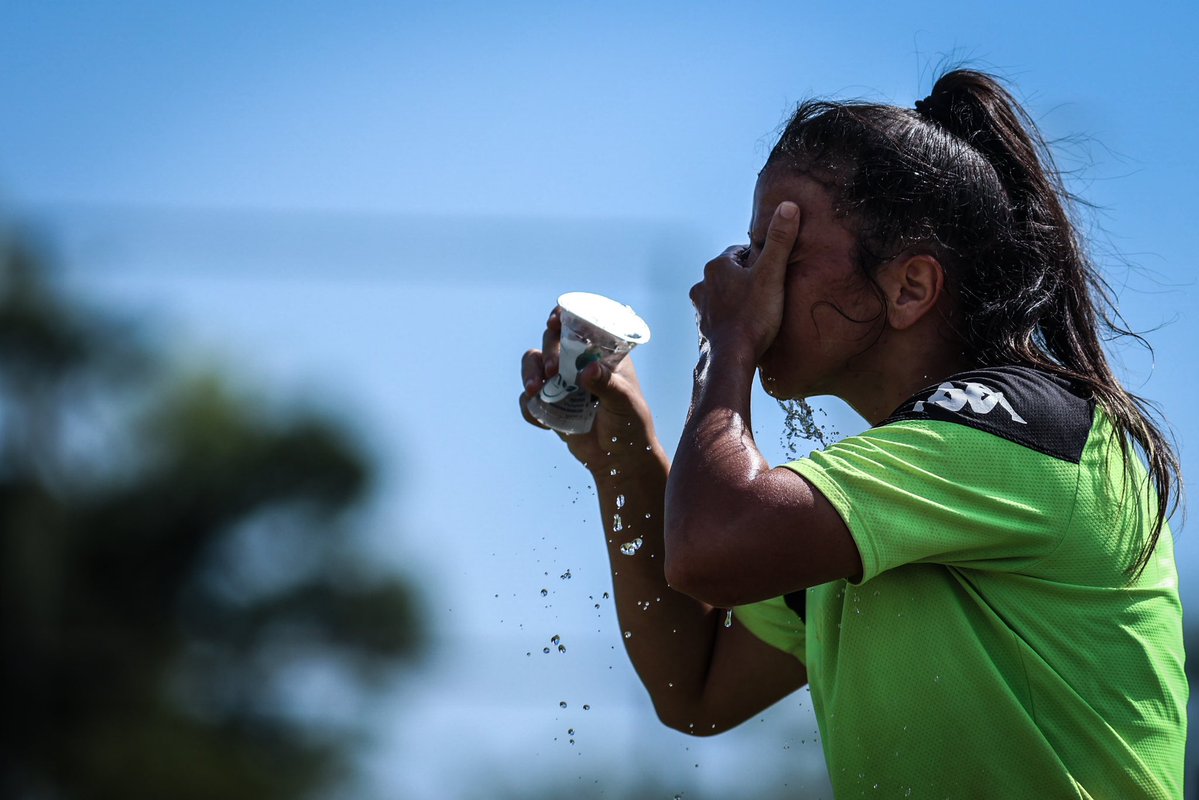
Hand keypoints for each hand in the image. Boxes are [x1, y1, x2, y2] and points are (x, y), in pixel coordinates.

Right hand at [519, 307, 661, 472]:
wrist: (619, 460)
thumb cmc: (631, 425)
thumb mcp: (625, 403)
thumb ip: (608, 385)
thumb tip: (588, 370)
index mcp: (600, 354)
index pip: (578, 325)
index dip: (563, 317)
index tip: (554, 322)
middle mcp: (577, 363)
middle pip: (551, 341)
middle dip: (548, 351)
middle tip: (553, 370)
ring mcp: (561, 383)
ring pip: (533, 365)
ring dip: (529, 374)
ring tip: (535, 391)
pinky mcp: (549, 405)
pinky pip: (529, 400)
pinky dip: (529, 407)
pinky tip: (544, 422)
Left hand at [689, 201, 800, 359]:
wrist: (732, 357)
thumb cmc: (753, 316)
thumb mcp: (771, 274)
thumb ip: (780, 240)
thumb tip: (788, 205)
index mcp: (717, 266)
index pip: (741, 252)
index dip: (760, 260)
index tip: (773, 272)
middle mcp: (703, 284)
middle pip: (732, 273)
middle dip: (748, 278)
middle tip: (769, 292)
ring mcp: (700, 307)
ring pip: (724, 294)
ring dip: (738, 297)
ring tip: (758, 310)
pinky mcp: (703, 327)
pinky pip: (720, 314)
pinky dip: (731, 316)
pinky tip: (745, 325)